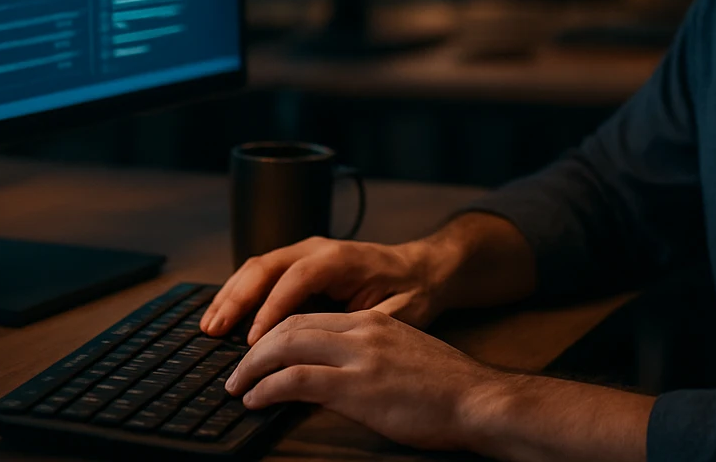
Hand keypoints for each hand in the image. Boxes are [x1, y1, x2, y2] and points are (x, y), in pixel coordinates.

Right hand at [201, 236, 444, 343]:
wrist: (422, 269)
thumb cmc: (412, 291)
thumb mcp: (398, 312)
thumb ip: (364, 326)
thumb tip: (332, 351)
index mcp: (341, 258)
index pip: (297, 279)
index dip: (271, 308)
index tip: (254, 340)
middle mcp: (318, 249)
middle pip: (267, 266)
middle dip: (237, 298)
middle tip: (215, 330)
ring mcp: (305, 252)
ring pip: (258, 267)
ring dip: (231, 294)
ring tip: (209, 325)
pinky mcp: (299, 263)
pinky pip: (262, 273)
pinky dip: (239, 292)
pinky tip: (224, 315)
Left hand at [224, 309, 506, 451]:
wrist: (479, 400)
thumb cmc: (448, 389)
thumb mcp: (404, 355)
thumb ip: (370, 355)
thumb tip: (336, 373)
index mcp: (373, 321)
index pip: (307, 316)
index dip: (274, 332)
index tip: (257, 352)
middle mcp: (361, 329)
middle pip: (290, 325)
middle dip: (255, 348)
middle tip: (236, 370)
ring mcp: (358, 355)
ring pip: (285, 346)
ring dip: (252, 367)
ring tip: (237, 386)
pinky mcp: (356, 386)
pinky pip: (295, 380)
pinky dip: (267, 388)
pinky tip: (256, 400)